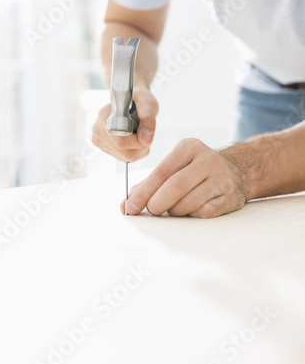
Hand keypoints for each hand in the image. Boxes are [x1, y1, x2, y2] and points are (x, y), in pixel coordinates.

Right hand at [92, 87, 158, 161]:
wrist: (132, 100)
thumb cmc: (139, 99)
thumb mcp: (148, 104)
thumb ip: (148, 120)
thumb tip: (146, 140)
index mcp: (105, 115)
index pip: (121, 141)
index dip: (138, 140)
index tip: (145, 130)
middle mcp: (98, 128)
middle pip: (123, 151)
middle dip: (139, 146)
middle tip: (145, 132)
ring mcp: (98, 139)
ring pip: (123, 156)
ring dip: (137, 149)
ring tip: (139, 133)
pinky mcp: (102, 146)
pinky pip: (122, 157)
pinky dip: (133, 151)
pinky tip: (133, 139)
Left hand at [120, 138, 247, 217]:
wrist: (237, 172)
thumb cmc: (195, 171)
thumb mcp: (175, 166)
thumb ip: (150, 183)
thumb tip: (126, 204)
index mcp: (189, 147)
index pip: (161, 172)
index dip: (143, 192)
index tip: (129, 207)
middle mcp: (208, 159)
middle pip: (175, 187)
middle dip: (157, 203)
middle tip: (151, 210)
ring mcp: (222, 178)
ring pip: (188, 203)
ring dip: (174, 211)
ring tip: (173, 208)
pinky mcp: (230, 196)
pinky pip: (203, 213)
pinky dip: (191, 215)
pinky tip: (191, 209)